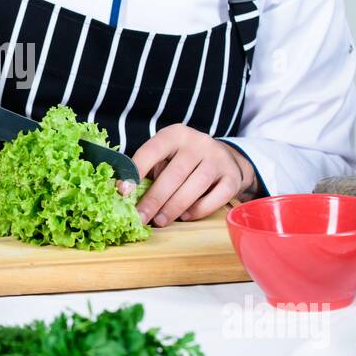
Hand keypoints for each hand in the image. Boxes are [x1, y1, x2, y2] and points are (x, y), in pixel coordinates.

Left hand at [128, 124, 257, 225]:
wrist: (225, 159)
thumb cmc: (184, 161)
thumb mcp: (166, 156)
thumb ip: (149, 170)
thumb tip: (124, 193)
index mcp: (175, 134)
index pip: (152, 150)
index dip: (136, 171)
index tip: (123, 191)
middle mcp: (198, 143)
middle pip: (174, 173)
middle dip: (154, 199)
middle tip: (140, 217)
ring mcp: (217, 159)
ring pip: (195, 186)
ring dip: (174, 207)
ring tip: (159, 221)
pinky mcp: (232, 177)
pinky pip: (216, 197)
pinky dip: (199, 210)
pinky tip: (185, 216)